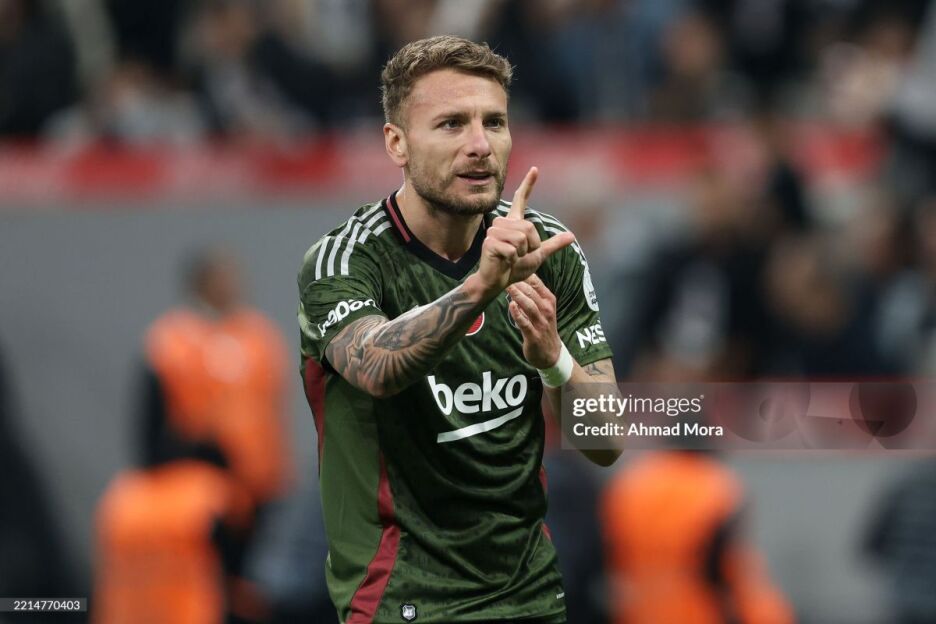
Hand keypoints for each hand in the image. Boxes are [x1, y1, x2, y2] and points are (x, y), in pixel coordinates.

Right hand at [474, 167, 574, 296]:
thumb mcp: (537, 256)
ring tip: (510, 258)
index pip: (521, 200)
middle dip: (531, 246)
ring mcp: (494, 231)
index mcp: (514, 223)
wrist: (496, 281)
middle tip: (518, 256)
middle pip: (529, 227)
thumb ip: (552, 245)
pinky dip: (512, 259)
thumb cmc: (513, 269)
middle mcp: (503, 223)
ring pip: (522, 238)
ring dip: (521, 254)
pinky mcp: (490, 242)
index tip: (535, 169)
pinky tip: (503, 261)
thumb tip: (572, 236)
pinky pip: (513, 249)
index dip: (528, 184)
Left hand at [507, 274, 561, 368]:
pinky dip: (518, 314)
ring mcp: (541, 323)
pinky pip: (525, 323)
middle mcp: (547, 310)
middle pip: (532, 293)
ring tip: (507, 287)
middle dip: (519, 284)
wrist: (550, 353)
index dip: (525, 275)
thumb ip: (533, 295)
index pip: (537, 283)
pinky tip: (511, 306)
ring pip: (529, 306)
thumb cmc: (544, 327)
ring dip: (518, 296)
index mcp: (549, 301)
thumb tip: (518, 278)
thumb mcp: (544, 308)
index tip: (512, 267)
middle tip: (505, 275)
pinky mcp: (534, 335)